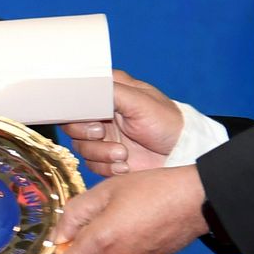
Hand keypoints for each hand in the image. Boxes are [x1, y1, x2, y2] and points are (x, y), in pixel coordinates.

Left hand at [18, 165, 207, 253]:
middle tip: (93, 211)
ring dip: (99, 238)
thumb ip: (77, 212)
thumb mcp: (107, 190)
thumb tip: (60, 236)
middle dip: (77, 242)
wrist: (196, 200)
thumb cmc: (151, 189)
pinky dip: (116, 240)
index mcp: (100, 242)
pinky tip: (133, 217)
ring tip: (122, 207)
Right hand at [63, 70, 184, 175]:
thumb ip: (110, 92)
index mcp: (109, 92)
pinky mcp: (107, 158)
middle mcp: (103, 113)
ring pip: (80, 146)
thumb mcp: (140, 102)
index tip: (90, 117)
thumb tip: (84, 86)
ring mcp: (104, 137)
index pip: (77, 95)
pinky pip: (91, 165)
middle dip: (87, 133)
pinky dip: (107, 167)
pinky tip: (126, 165)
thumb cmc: (167, 123)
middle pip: (72, 123)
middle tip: (103, 133)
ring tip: (123, 154)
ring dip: (101, 154)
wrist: (181, 156)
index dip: (78, 109)